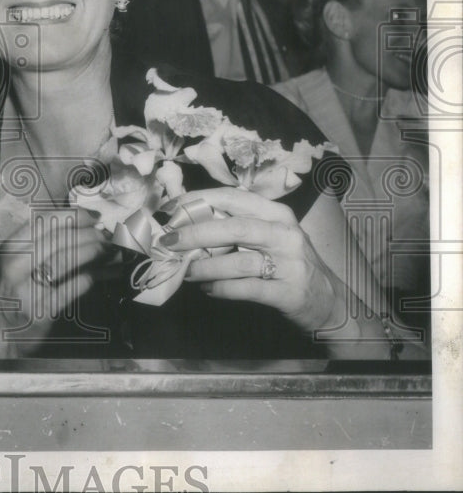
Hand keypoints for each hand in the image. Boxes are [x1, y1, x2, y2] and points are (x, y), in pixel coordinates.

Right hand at [0, 208, 109, 353]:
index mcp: (7, 251)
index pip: (42, 222)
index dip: (71, 215)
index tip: (92, 217)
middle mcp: (15, 266)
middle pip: (59, 238)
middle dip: (89, 233)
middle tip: (107, 235)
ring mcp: (29, 289)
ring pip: (68, 260)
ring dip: (95, 251)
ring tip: (112, 250)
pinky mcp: (44, 310)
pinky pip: (73, 287)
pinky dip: (93, 276)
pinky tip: (106, 272)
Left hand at [161, 187, 343, 333]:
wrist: (328, 301)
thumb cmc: (289, 263)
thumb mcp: (271, 236)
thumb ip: (238, 226)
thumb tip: (190, 224)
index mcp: (276, 213)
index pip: (233, 197)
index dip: (199, 200)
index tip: (172, 207)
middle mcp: (285, 233)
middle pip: (233, 227)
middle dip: (196, 233)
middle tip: (170, 242)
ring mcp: (290, 263)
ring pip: (237, 261)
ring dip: (205, 266)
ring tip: (187, 270)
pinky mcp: (288, 292)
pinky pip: (246, 289)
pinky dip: (221, 289)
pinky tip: (208, 289)